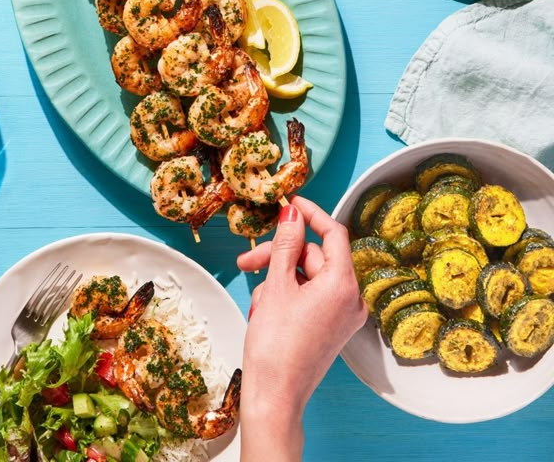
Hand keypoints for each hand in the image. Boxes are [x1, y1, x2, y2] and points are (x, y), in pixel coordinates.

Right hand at [236, 198, 366, 461]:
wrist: (275, 396)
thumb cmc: (276, 345)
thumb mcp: (277, 285)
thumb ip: (286, 244)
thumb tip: (292, 213)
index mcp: (344, 284)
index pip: (333, 233)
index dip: (310, 214)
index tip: (289, 203)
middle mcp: (351, 298)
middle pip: (314, 256)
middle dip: (280, 256)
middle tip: (248, 261)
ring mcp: (343, 314)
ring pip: (307, 276)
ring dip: (278, 279)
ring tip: (257, 299)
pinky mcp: (332, 326)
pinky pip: (310, 295)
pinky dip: (287, 295)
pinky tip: (265, 309)